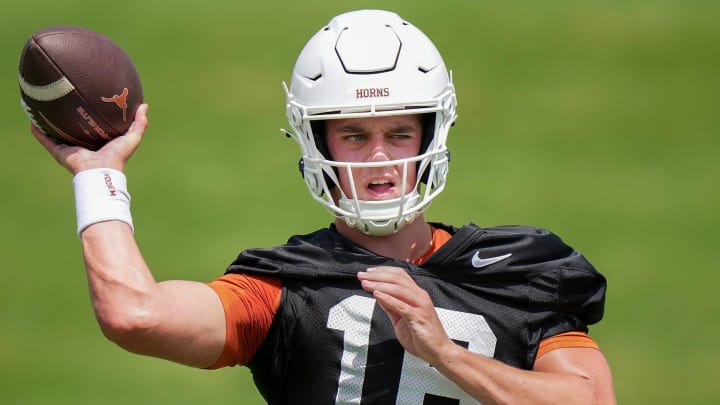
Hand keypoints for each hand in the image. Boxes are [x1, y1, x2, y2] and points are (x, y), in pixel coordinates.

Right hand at [31, 103, 148, 173]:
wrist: (101, 172)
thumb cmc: (117, 156)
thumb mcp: (131, 138)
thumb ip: (139, 124)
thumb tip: (144, 105)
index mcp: (98, 140)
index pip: (93, 125)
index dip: (90, 113)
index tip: (87, 98)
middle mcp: (82, 143)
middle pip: (72, 127)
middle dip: (67, 116)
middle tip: (62, 98)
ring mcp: (69, 148)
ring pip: (56, 132)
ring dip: (48, 121)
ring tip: (41, 105)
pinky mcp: (59, 152)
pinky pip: (45, 139)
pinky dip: (38, 131)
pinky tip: (31, 119)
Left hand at [357, 266, 452, 364]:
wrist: (438, 351)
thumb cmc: (421, 335)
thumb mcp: (401, 318)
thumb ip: (391, 306)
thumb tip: (378, 294)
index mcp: (417, 295)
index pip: (399, 275)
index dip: (383, 271)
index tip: (368, 272)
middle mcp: (420, 296)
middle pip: (397, 279)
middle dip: (377, 275)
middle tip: (361, 275)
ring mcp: (421, 306)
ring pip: (399, 289)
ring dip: (379, 284)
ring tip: (366, 283)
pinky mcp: (419, 318)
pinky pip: (402, 306)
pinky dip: (388, 298)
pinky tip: (377, 294)